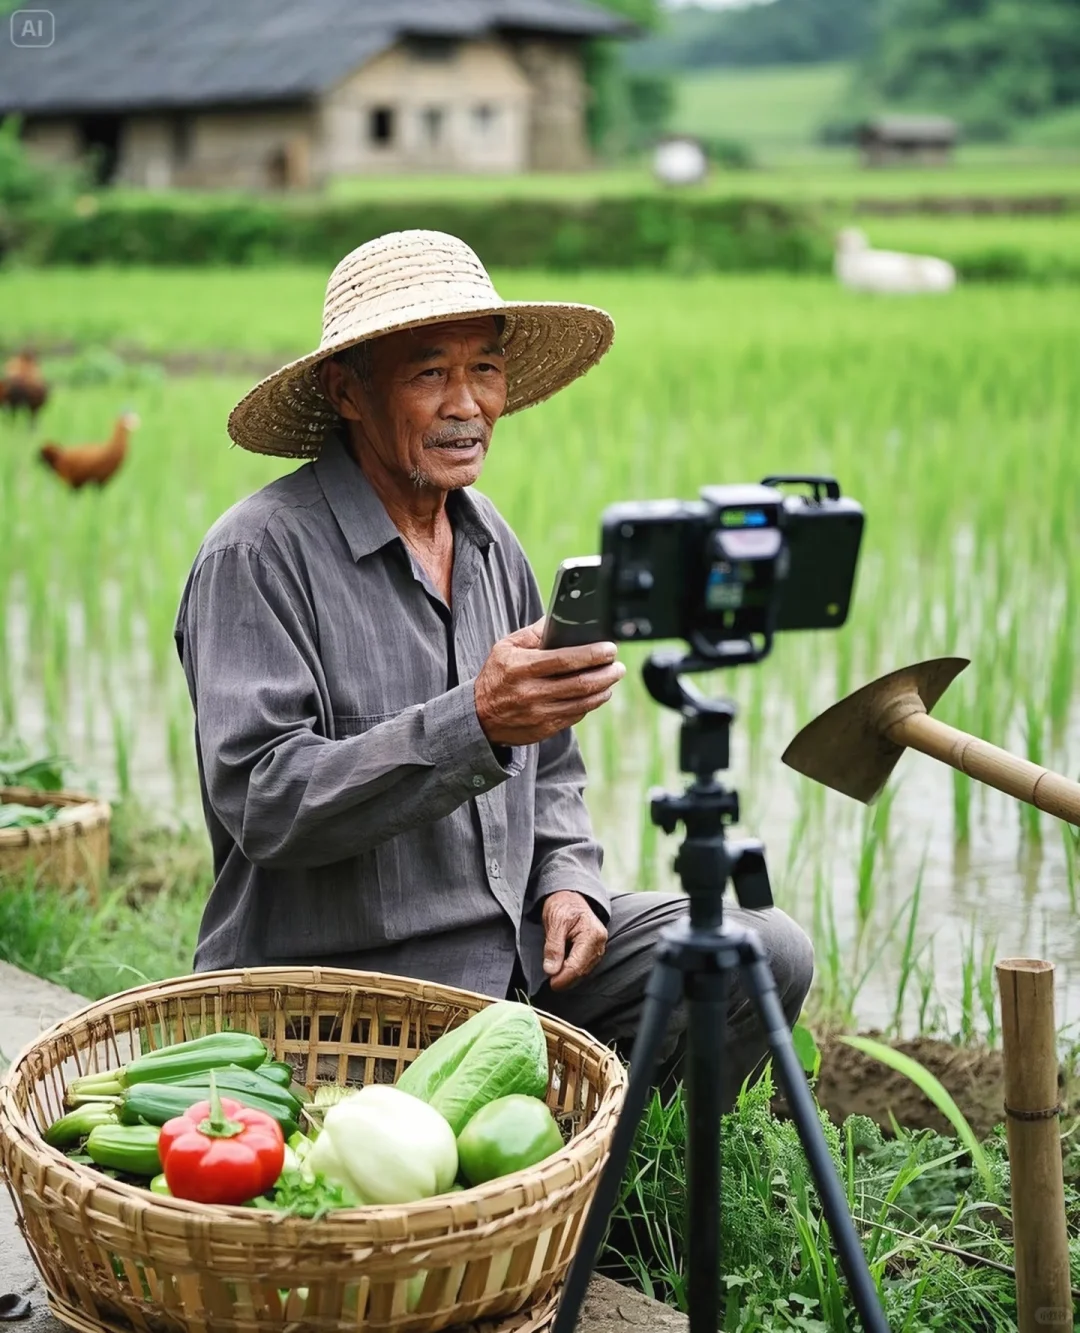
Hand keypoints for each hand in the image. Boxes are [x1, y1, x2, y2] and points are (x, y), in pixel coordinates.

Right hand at [475, 619, 624, 746]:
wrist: (479, 716)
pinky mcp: (545, 728)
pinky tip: (596, 694)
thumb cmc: (496, 676)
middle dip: (606, 674)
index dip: (592, 654)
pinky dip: (590, 704)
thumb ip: (533, 633)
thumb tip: (559, 619)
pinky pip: (575, 716)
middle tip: (618, 666)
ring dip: (603, 690)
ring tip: (611, 679)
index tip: (610, 649)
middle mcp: (531, 692)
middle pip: (580, 683)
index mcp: (522, 668)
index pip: (565, 660)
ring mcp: (539, 713)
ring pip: (582, 702)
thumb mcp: (505, 648)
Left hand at [541, 891, 607, 992]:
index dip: (563, 978)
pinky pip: (584, 966)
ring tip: (554, 976)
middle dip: (566, 979)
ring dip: (569, 976)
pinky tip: (562, 970)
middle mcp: (600, 942)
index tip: (551, 983)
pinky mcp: (594, 950)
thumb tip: (551, 971)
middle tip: (550, 983)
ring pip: (584, 971)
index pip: (577, 965)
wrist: (569, 895)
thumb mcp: (554, 922)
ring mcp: (599, 947)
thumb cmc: (562, 905)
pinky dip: (573, 971)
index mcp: (592, 934)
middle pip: (582, 971)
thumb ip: (553, 946)